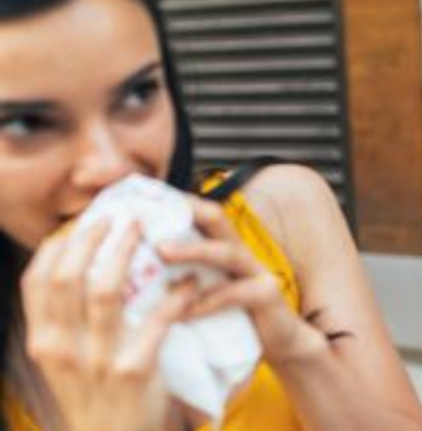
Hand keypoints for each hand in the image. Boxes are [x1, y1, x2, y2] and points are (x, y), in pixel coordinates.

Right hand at [21, 220, 198, 430]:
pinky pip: (157, 319)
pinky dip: (177, 295)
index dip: (61, 244)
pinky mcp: (134, 369)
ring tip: (151, 232)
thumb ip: (67, 322)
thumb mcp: (65, 362)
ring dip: (129, 252)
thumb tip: (83, 267)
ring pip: (105, 288)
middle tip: (122, 216)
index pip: (36, 280)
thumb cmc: (95, 397)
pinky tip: (191, 282)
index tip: (85, 222)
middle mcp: (61, 348)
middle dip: (95, 237)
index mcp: (43, 341)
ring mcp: (96, 359)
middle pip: (68, 275)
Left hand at [158, 196, 325, 366]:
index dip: (176, 203)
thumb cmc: (237, 320)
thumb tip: (136, 278)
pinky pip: (235, 293)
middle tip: (148, 214)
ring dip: (193, 249)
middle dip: (185, 211)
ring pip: (226, 252)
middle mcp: (241, 254)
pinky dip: (207, 302)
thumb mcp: (208, 295)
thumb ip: (183, 282)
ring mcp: (257, 272)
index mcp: (224, 250)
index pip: (201, 215)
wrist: (283, 343)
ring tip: (162, 251)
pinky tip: (184, 313)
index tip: (141, 200)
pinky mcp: (267, 295)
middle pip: (217, 218)